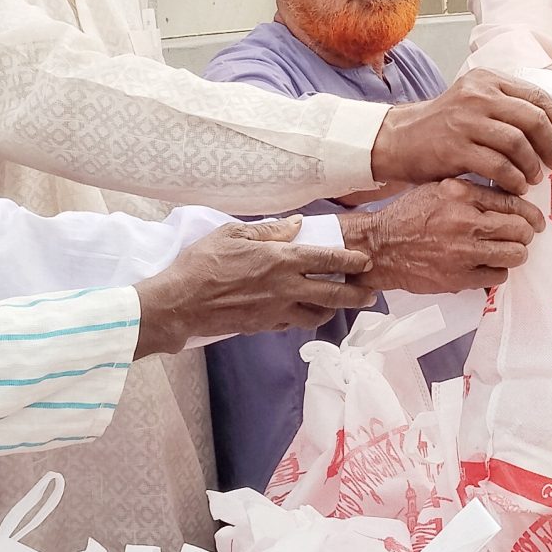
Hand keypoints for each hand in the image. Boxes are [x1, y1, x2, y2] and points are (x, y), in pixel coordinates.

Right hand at [132, 218, 374, 356]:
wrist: (181, 303)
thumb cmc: (203, 263)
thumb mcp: (233, 233)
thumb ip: (269, 230)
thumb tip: (296, 224)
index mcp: (281, 260)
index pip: (329, 260)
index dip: (353, 261)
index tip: (367, 261)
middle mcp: (286, 288)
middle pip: (335, 294)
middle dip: (358, 294)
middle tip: (369, 293)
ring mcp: (277, 311)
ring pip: (318, 315)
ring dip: (332, 309)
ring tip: (337, 304)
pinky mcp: (265, 327)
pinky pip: (294, 324)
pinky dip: (304, 317)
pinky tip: (302, 310)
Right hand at [341, 178, 545, 293]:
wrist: (381, 246)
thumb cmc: (408, 216)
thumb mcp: (439, 189)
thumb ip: (472, 191)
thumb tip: (508, 197)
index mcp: (462, 195)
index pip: (513, 203)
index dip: (531, 214)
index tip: (535, 220)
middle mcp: (466, 222)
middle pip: (520, 230)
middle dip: (526, 235)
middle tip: (524, 237)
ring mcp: (464, 252)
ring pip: (514, 255)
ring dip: (515, 254)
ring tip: (508, 252)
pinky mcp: (459, 278)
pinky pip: (497, 276)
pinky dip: (497, 272)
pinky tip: (487, 265)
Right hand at [370, 69, 551, 187]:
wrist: (399, 139)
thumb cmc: (445, 127)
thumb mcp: (476, 105)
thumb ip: (509, 108)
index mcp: (488, 79)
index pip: (538, 96)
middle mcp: (478, 94)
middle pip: (533, 117)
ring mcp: (465, 119)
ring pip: (517, 141)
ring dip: (533, 164)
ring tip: (535, 178)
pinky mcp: (454, 146)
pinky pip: (497, 164)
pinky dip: (513, 178)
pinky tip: (517, 187)